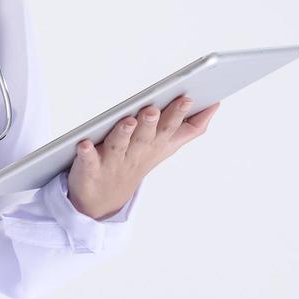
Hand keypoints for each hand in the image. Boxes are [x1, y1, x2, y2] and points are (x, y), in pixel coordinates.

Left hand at [66, 97, 219, 219]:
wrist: (102, 200)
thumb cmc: (135, 162)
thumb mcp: (166, 147)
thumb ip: (189, 128)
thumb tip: (214, 106)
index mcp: (154, 145)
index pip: (168, 128)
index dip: (178, 114)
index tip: (188, 98)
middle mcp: (135, 153)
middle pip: (145, 136)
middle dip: (151, 122)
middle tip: (154, 108)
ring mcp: (113, 162)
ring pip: (119, 145)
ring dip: (124, 133)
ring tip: (127, 120)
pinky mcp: (89, 169)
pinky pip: (88, 160)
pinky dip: (87, 152)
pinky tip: (84, 144)